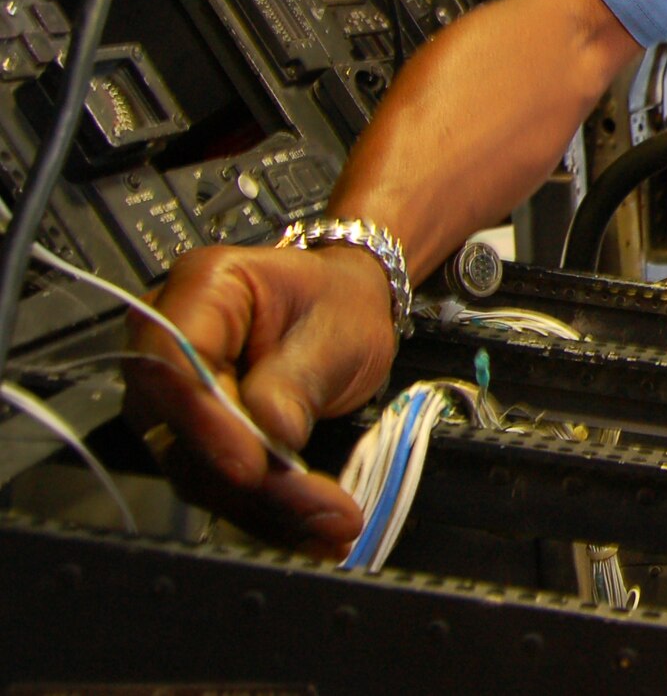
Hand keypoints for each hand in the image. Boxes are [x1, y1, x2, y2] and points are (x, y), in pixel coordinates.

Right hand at [122, 242, 398, 556]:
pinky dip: (268, 515)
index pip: (172, 360)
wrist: (345, 306)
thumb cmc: (337, 302)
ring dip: (264, 508)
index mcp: (202, 289)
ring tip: (330, 525)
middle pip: (179, 428)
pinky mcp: (194, 440)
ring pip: (197, 470)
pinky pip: (219, 486)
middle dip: (248, 480)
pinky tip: (313, 531)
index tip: (251, 464)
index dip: (203, 420)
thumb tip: (271, 434)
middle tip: (318, 509)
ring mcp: (174, 397)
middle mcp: (168, 343)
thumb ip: (297, 379)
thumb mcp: (336, 328)